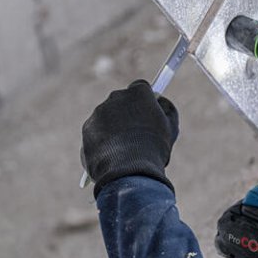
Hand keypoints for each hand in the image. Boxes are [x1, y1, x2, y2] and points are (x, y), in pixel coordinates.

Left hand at [81, 79, 179, 194]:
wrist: (128, 170)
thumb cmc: (154, 148)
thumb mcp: (170, 128)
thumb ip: (167, 109)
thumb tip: (160, 101)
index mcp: (138, 93)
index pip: (140, 88)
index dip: (145, 100)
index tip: (148, 109)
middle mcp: (115, 97)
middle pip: (122, 101)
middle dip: (128, 113)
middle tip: (136, 132)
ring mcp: (98, 112)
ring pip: (107, 117)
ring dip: (115, 128)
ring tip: (125, 149)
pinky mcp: (87, 128)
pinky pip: (97, 133)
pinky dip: (103, 142)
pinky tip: (113, 156)